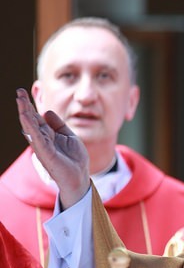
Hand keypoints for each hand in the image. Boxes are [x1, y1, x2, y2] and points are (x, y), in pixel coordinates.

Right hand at [16, 88, 89, 208]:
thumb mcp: (69, 136)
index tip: (22, 93)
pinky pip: (37, 138)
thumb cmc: (74, 158)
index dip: (31, 106)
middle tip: (19, 92)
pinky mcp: (46, 153)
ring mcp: (43, 146)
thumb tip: (46, 112)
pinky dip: (31, 127)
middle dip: (25, 106)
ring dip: (25, 113)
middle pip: (32, 120)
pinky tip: (26, 116)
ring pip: (31, 127)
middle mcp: (43, 139)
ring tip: (20, 100)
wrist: (80, 176)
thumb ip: (58, 124)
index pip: (37, 118)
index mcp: (48, 135)